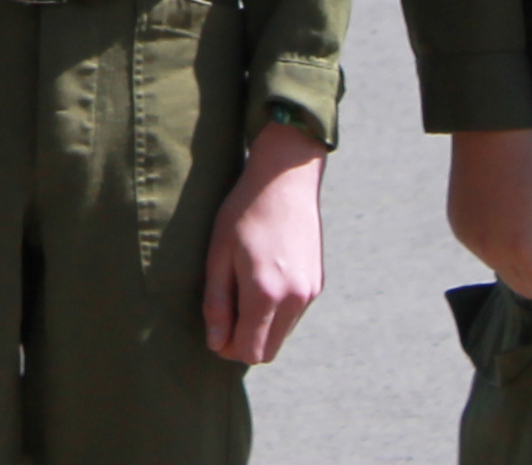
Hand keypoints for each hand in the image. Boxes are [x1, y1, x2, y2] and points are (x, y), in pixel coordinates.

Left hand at [203, 119, 325, 363]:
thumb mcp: (219, 254)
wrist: (286, 180)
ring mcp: (310, 293)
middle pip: (268, 350)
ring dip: (261, 327)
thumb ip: (217, 302)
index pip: (250, 352)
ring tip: (242, 289)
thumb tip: (215, 343)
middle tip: (225, 313)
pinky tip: (262, 279)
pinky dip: (276, 312)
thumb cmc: (244, 212)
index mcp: (266, 293)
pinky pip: (294, 316)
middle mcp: (294, 300)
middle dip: (244, 342)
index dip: (227, 348)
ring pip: (282, 334)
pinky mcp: (317, 284)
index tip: (214, 329)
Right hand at [446, 127, 531, 305]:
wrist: (488, 125)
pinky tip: (502, 210)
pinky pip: (484, 251)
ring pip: (503, 271)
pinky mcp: (458, 227)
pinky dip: (496, 242)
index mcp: (522, 247)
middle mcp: (491, 250)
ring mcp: (470, 239)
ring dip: (518, 257)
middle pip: (524, 288)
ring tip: (524, 215)